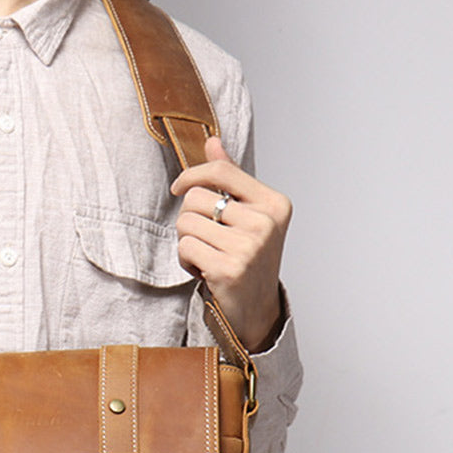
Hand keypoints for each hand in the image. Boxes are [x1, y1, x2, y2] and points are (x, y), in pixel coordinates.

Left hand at [171, 137, 290, 352]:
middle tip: (206, 239)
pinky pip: (185, 247)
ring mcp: (249, 247)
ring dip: (187, 241)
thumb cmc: (248, 259)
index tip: (178, 187)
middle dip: (189, 218)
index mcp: (273, 204)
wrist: (256, 309)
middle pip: (196, 198)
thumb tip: (211, 142)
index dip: (191, 175)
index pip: (221, 172)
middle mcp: (265, 223)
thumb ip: (231, 179)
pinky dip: (186, 260)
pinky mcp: (228, 269)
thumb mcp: (247, 216)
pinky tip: (203, 271)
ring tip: (207, 255)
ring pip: (186, 223)